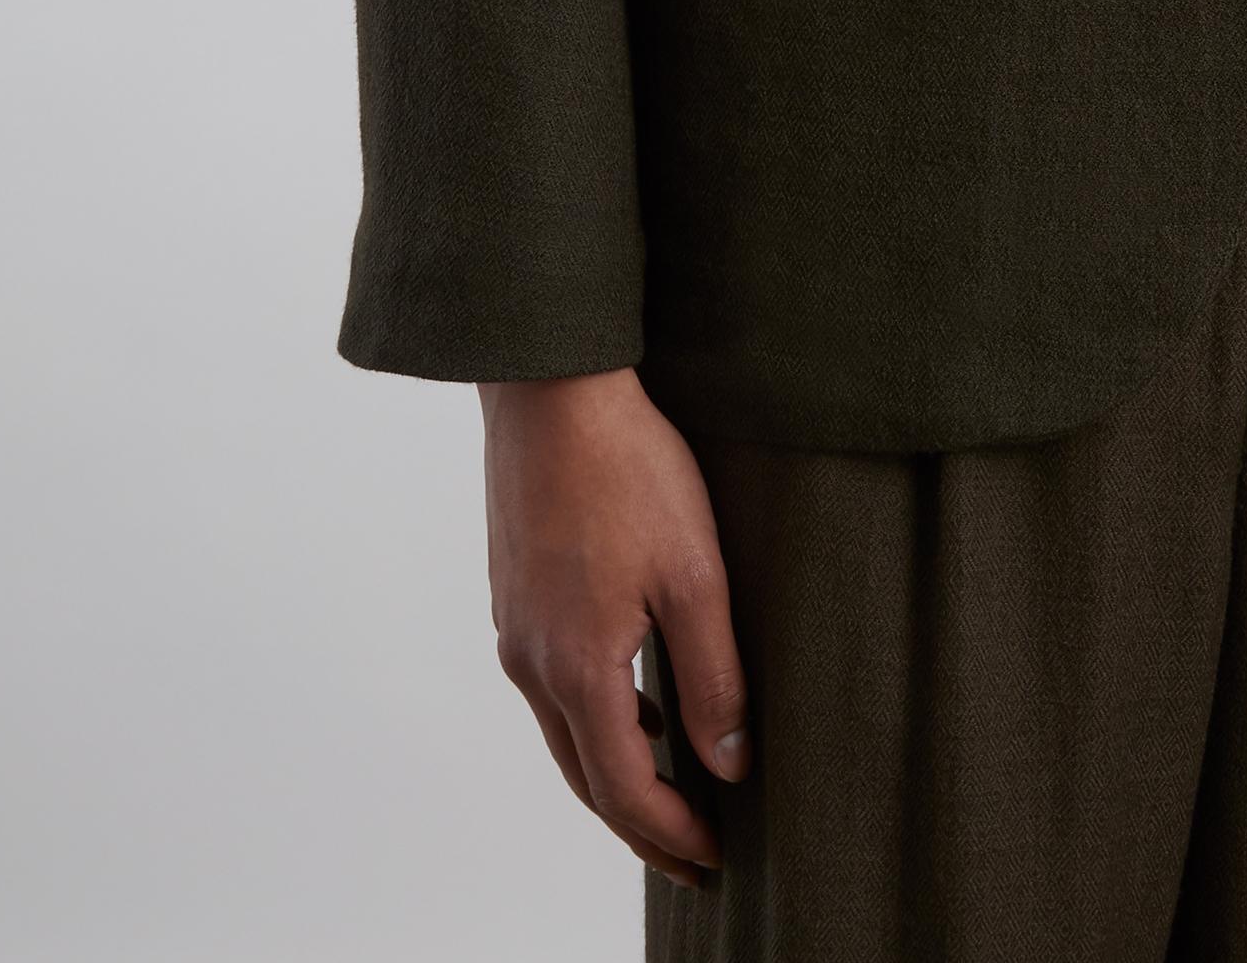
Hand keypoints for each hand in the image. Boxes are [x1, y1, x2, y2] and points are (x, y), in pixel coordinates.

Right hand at [479, 369, 748, 886]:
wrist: (551, 390)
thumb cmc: (629, 471)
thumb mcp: (694, 575)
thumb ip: (713, 676)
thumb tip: (731, 763)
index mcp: (576, 668)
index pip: (623, 787)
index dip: (670, 832)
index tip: (715, 857)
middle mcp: (532, 662)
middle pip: (586, 776)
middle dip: (641, 825)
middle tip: (694, 857)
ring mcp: (515, 629)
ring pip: (565, 733)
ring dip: (616, 774)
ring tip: (671, 795)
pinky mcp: (515, 596)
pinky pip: (553, 687)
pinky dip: (595, 720)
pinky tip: (638, 705)